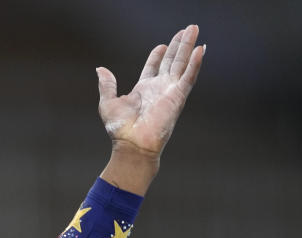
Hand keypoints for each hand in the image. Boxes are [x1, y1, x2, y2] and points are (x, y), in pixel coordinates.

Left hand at [97, 25, 204, 158]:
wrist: (132, 144)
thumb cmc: (119, 129)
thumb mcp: (108, 102)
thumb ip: (107, 85)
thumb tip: (100, 70)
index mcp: (143, 89)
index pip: (154, 67)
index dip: (158, 55)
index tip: (162, 45)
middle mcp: (159, 89)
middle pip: (172, 61)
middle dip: (179, 45)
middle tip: (187, 29)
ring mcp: (170, 91)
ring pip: (182, 64)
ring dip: (189, 47)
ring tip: (194, 30)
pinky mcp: (178, 97)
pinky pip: (189, 77)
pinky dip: (195, 63)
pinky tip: (200, 49)